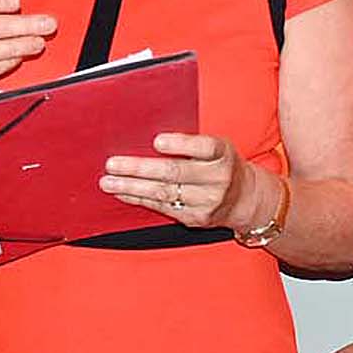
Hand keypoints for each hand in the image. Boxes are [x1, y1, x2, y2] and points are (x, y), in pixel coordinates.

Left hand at [101, 132, 253, 229]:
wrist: (244, 199)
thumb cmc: (220, 164)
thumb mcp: (216, 148)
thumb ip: (190, 142)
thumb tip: (146, 134)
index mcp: (223, 154)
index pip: (204, 147)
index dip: (181, 144)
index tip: (156, 141)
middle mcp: (218, 179)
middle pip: (175, 172)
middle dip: (140, 168)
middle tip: (112, 164)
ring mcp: (207, 201)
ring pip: (164, 193)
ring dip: (132, 187)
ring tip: (108, 182)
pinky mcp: (196, 218)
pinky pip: (163, 208)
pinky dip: (139, 200)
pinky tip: (122, 194)